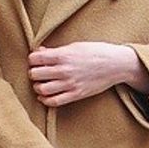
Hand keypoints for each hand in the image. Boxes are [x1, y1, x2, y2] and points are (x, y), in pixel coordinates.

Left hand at [28, 42, 148, 106]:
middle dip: (33, 72)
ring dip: (38, 86)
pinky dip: (45, 100)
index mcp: (63, 55)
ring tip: (41, 83)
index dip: (32, 59)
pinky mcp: (76, 94)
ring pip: (41, 89)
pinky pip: (54, 101)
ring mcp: (70, 84)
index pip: (35, 59)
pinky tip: (45, 95)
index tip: (36, 60)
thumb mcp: (75, 46)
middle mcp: (64, 70)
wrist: (116, 65)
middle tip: (38, 72)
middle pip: (35, 74)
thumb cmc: (96, 52)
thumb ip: (56, 51)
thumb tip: (40, 52)